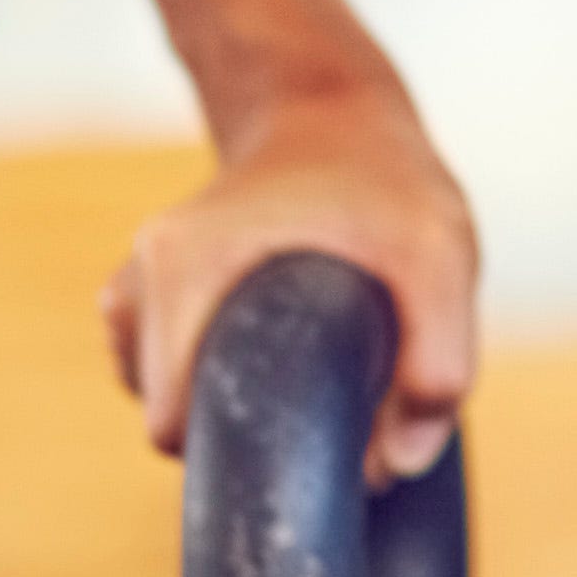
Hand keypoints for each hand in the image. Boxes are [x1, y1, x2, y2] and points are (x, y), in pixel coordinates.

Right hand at [99, 91, 480, 478]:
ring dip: (235, 401)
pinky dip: (219, 378)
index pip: (174, 421)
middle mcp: (141, 278)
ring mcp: (136, 286)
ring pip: (172, 398)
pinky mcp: (148, 297)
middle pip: (173, 418)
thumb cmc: (384, 179)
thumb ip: (440, 358)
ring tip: (306, 359)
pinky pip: (173, 374)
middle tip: (331, 395)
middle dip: (247, 427)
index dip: (244, 451)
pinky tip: (274, 345)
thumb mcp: (439, 252)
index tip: (313, 440)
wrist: (329, 113)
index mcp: (184, 265)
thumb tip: (393, 464)